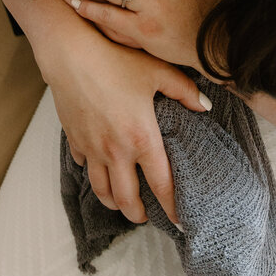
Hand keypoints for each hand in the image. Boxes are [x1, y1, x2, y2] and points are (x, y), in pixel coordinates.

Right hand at [43, 17, 210, 225]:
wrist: (70, 55)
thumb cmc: (115, 60)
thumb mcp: (157, 71)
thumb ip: (185, 90)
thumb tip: (206, 106)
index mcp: (142, 138)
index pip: (161, 184)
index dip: (172, 207)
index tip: (179, 220)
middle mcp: (116, 151)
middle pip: (127, 198)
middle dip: (137, 214)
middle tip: (145, 217)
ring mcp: (92, 148)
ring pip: (102, 190)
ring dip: (113, 202)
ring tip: (121, 203)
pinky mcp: (75, 140)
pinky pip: (84, 165)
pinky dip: (92, 172)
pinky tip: (98, 168)